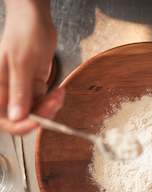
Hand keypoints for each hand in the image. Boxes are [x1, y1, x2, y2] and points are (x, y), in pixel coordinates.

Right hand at [0, 0, 63, 133]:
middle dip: (41, 115)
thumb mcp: (21, 62)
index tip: (38, 121)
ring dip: (51, 108)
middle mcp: (8, 93)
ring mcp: (22, 91)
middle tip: (54, 102)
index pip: (5, 119)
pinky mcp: (35, 88)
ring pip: (36, 112)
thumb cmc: (24, 34)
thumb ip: (19, 90)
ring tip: (58, 93)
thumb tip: (17, 116)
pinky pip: (45, 103)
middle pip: (23, 119)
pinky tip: (59, 92)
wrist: (36, 21)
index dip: (21, 125)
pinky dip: (54, 101)